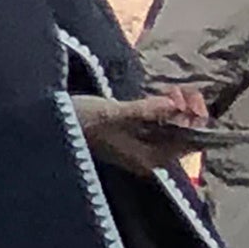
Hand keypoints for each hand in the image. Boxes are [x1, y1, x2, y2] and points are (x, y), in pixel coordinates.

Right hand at [74, 92, 217, 173]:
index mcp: (149, 158)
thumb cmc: (80, 121)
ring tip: (172, 90)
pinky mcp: (133, 136)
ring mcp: (141, 147)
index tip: (192, 97)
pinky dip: (164, 111)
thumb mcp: (112, 113)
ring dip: (177, 109)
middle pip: (182, 136)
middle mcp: (149, 157)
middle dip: (187, 112)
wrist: (52, 124)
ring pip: (172, 129)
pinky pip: (159, 125)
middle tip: (182, 89)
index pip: (187, 143)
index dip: (195, 120)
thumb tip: (174, 105)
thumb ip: (144, 110)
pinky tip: (163, 96)